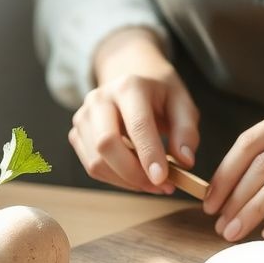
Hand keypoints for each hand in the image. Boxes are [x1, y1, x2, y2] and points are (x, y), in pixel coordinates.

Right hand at [69, 27, 200, 194]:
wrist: (130, 76)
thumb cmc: (159, 93)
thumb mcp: (182, 103)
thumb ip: (186, 131)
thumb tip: (185, 161)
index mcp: (129, 86)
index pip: (137, 125)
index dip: (149, 155)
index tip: (163, 179)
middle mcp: (100, 98)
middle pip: (106, 144)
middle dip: (134, 173)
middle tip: (162, 186)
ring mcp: (83, 116)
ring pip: (97, 161)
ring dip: (126, 181)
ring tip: (152, 183)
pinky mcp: (77, 133)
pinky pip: (92, 167)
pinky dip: (115, 179)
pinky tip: (135, 176)